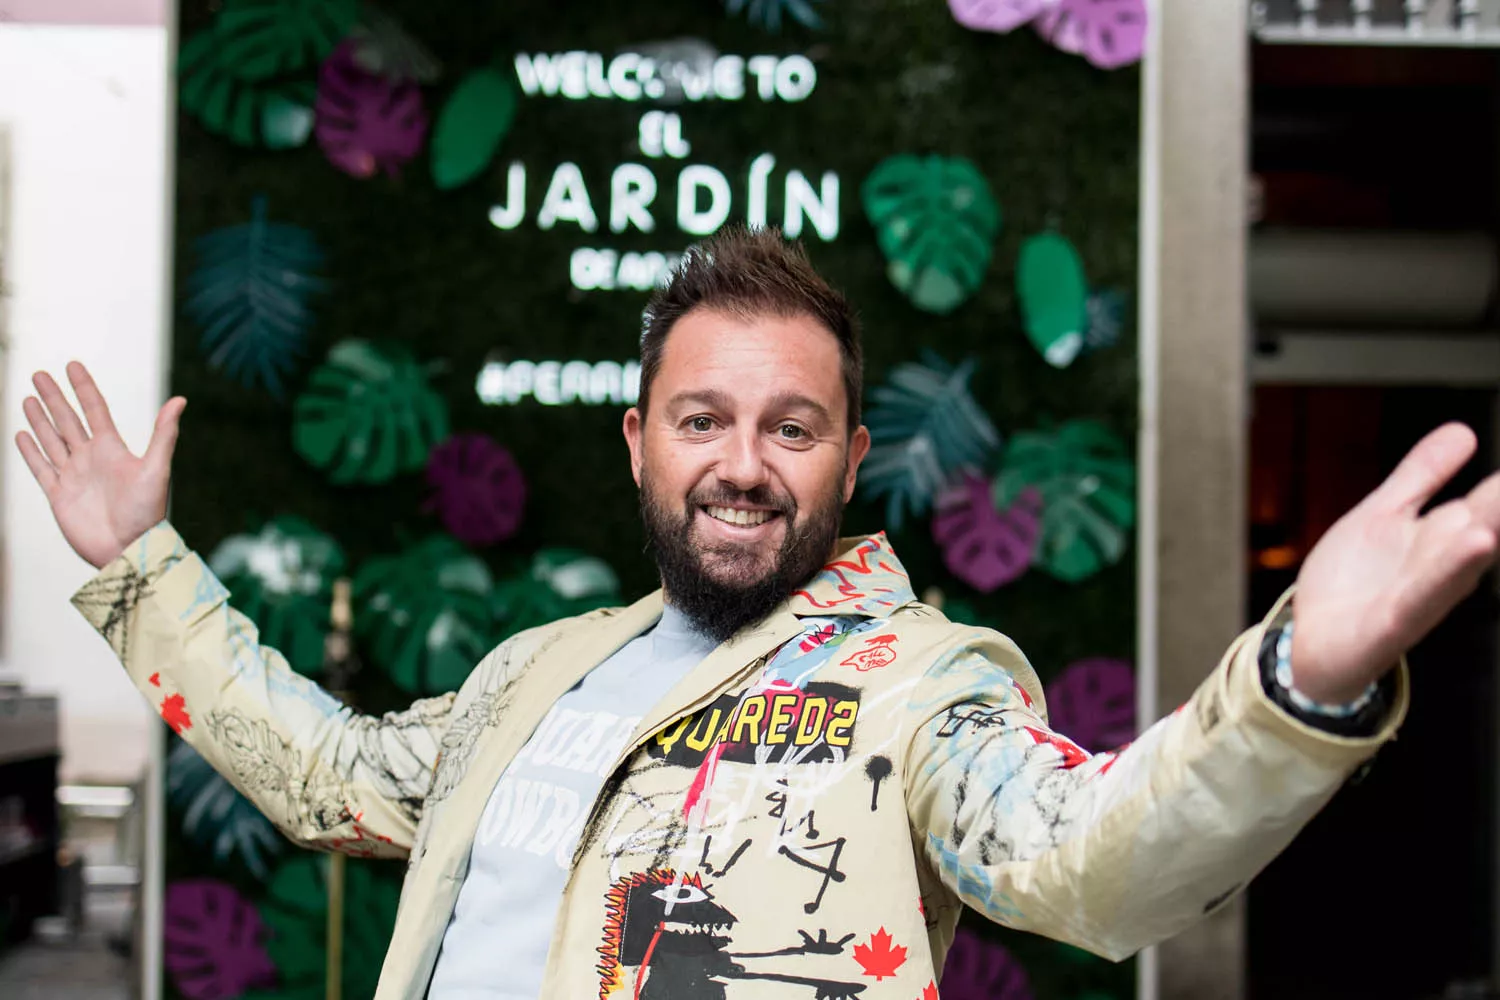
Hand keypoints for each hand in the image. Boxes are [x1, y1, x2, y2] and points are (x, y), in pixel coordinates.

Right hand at [15, 362, 185, 568]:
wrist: (129, 549)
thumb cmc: (147, 512)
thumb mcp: (156, 469)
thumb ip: (163, 434)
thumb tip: (180, 400)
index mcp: (112, 449)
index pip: (94, 409)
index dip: (83, 387)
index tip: (73, 366)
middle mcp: (91, 459)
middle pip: (68, 420)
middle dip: (54, 398)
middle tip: (39, 374)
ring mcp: (73, 476)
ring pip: (52, 440)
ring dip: (40, 419)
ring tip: (28, 398)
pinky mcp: (59, 496)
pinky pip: (41, 468)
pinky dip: (31, 451)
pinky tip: (22, 434)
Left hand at [1291, 423, 1499, 702]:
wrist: (1313, 641)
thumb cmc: (1356, 580)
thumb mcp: (1384, 514)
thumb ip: (1421, 476)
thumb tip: (1463, 430)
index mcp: (1444, 538)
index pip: (1489, 503)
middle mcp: (1441, 567)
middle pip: (1480, 531)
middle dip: (1499, 509)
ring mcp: (1418, 598)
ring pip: (1454, 571)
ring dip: (1474, 552)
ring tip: (1488, 531)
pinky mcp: (1390, 625)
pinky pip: (1417, 601)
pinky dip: (1437, 580)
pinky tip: (1459, 559)